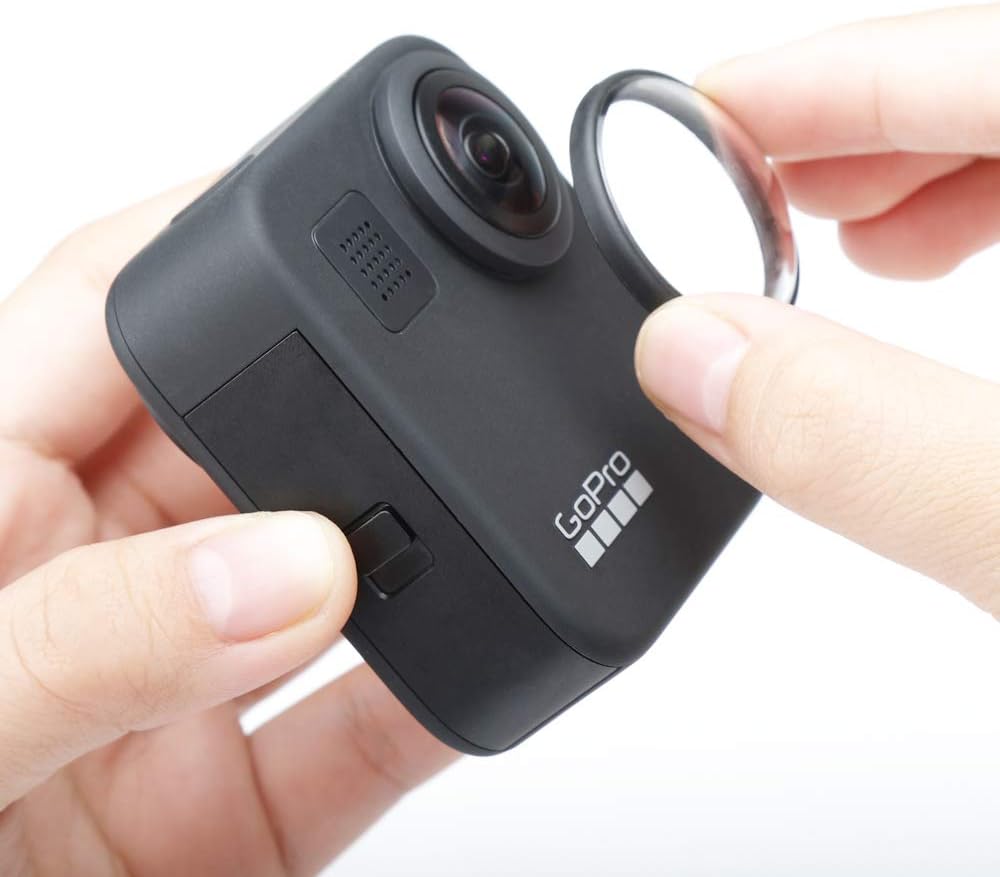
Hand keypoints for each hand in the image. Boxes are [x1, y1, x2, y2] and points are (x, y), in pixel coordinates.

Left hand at [0, 180, 454, 875]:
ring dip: (412, 558)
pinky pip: (370, 730)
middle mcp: (96, 580)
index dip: (219, 241)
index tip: (343, 224)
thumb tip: (284, 575)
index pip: (114, 316)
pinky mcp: (244, 804)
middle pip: (255, 434)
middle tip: (424, 413)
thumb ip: (89, 641)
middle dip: (348, 413)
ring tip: (466, 546)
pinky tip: (491, 662)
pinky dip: (442, 699)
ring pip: (334, 582)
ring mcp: (184, 689)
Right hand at [635, 6, 999, 619]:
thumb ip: (859, 439)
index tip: (695, 116)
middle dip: (864, 120)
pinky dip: (989, 222)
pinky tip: (931, 283)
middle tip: (750, 183)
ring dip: (928, 166)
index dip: (815, 77)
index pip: (974, 53)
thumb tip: (688, 359)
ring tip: (835, 231)